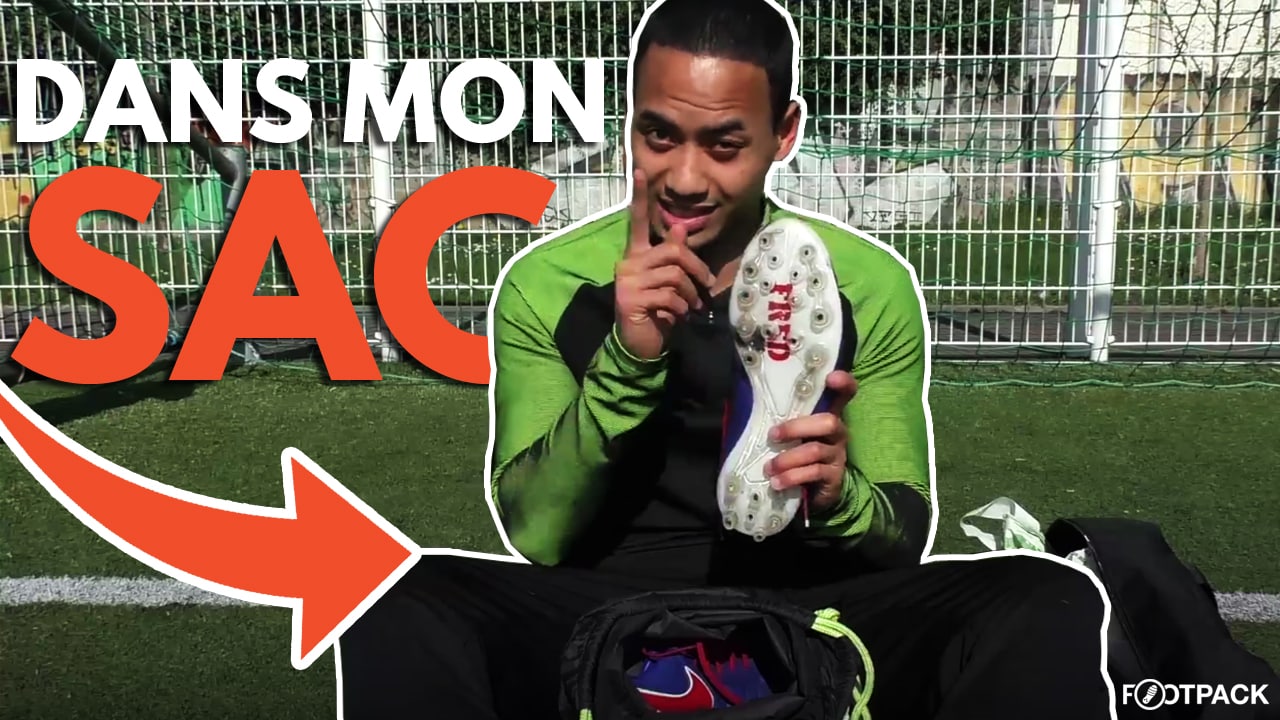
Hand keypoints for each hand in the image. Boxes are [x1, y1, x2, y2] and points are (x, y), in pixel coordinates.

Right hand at [613, 169, 714, 359]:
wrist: (640, 344)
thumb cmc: (658, 311)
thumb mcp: (669, 282)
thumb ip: (672, 256)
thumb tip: (678, 228)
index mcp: (636, 255)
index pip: (637, 222)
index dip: (640, 197)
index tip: (640, 171)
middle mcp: (628, 263)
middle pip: (672, 251)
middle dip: (695, 269)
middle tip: (704, 287)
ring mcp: (627, 281)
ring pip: (674, 275)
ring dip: (689, 294)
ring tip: (689, 307)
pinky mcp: (630, 299)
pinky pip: (668, 295)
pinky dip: (680, 307)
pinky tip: (676, 316)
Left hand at [763, 371, 858, 513]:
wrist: (812, 491)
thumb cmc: (795, 453)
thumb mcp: (790, 435)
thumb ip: (778, 419)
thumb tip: (741, 403)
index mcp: (826, 415)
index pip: (844, 394)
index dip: (843, 383)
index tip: (832, 377)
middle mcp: (837, 433)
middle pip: (829, 422)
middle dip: (796, 427)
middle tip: (772, 435)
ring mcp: (838, 455)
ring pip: (815, 450)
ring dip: (787, 459)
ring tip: (769, 468)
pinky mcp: (834, 477)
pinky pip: (813, 473)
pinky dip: (792, 477)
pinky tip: (777, 482)